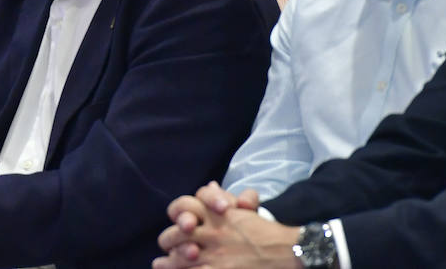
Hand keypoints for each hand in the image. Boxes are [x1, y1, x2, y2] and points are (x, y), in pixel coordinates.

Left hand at [155, 184, 289, 268]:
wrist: (287, 252)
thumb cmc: (265, 231)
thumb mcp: (242, 210)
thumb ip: (222, 198)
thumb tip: (209, 185)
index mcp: (215, 214)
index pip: (185, 206)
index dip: (178, 213)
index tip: (178, 222)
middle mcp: (211, 232)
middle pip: (176, 233)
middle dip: (168, 239)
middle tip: (165, 247)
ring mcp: (214, 254)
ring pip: (180, 256)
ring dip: (168, 262)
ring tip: (159, 265)